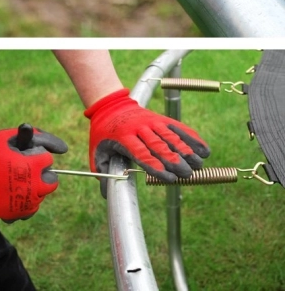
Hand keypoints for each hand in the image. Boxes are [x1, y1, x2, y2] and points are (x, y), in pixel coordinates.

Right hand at [0, 124, 66, 221]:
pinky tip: (10, 193)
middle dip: (40, 173)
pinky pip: (32, 208)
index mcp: (32, 165)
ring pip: (42, 195)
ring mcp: (27, 202)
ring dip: (33, 187)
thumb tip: (63, 149)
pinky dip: (25, 201)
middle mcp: (34, 185)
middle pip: (51, 180)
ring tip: (13, 181)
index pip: (48, 160)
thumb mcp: (6, 139)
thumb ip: (35, 137)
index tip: (21, 156)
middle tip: (22, 169)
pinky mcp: (18, 213)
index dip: (35, 155)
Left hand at [85, 89, 210, 196]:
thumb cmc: (104, 134)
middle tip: (187, 174)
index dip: (156, 166)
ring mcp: (151, 121)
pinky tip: (204, 150)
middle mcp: (139, 127)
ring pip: (171, 136)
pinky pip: (178, 128)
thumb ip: (102, 172)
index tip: (169, 179)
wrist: (110, 106)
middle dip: (174, 160)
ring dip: (186, 150)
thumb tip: (106, 195)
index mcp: (123, 137)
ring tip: (198, 164)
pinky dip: (192, 138)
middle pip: (159, 145)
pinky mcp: (161, 118)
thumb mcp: (97, 151)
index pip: (141, 153)